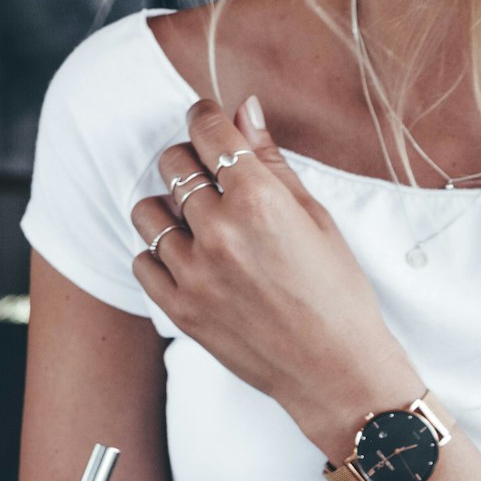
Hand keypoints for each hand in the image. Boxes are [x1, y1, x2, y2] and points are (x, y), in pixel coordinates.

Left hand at [130, 97, 420, 455]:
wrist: (335, 372)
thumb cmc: (337, 295)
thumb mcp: (316, 219)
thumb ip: (272, 162)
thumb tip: (244, 108)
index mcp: (258, 198)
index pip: (207, 129)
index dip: (206, 118)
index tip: (209, 124)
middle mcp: (219, 231)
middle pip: (173, 163)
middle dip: (190, 161)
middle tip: (211, 180)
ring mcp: (195, 273)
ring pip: (148, 211)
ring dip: (168, 207)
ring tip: (197, 224)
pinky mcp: (181, 310)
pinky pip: (143, 262)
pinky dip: (160, 255)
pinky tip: (190, 261)